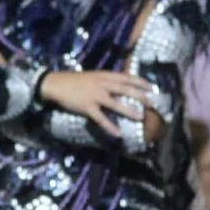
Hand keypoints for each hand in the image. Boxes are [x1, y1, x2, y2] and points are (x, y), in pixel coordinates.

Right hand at [41, 69, 158, 135]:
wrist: (56, 84)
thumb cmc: (76, 81)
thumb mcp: (94, 76)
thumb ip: (107, 81)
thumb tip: (122, 85)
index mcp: (105, 76)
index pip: (127, 77)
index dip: (140, 82)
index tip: (152, 87)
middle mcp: (102, 84)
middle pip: (125, 89)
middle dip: (140, 96)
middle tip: (152, 103)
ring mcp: (94, 95)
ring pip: (115, 103)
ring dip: (128, 110)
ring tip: (140, 117)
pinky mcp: (87, 107)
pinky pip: (100, 118)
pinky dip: (109, 126)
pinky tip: (117, 133)